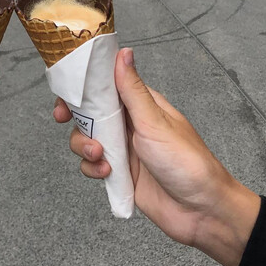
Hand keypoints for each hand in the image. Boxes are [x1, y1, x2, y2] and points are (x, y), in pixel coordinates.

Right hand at [53, 48, 259, 265]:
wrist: (200, 211)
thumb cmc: (187, 162)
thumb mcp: (154, 122)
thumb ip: (133, 90)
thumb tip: (123, 53)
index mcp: (142, 105)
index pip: (106, 86)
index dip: (83, 87)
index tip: (66, 93)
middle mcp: (131, 124)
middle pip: (90, 114)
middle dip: (77, 119)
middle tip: (66, 120)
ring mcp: (124, 150)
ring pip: (87, 140)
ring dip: (85, 146)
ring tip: (100, 155)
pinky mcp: (119, 174)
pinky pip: (93, 166)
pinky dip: (93, 169)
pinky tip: (106, 173)